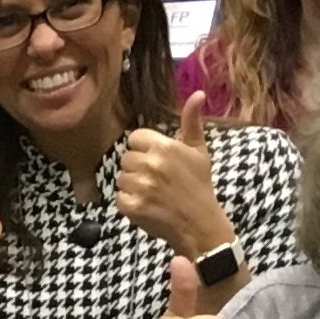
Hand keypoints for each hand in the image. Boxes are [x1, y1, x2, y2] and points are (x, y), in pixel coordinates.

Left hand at [114, 92, 228, 257]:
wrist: (200, 225)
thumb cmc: (199, 186)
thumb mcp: (199, 151)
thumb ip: (192, 121)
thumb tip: (197, 94)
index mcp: (164, 147)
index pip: (135, 138)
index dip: (145, 149)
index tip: (158, 161)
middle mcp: (150, 164)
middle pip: (126, 158)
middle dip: (138, 167)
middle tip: (158, 179)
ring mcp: (139, 186)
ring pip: (121, 177)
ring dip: (133, 185)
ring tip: (153, 193)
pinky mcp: (131, 206)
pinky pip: (119, 196)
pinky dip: (130, 202)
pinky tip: (147, 205)